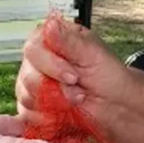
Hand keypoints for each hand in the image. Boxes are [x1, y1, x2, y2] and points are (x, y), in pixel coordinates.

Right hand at [15, 17, 133, 129]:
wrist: (117, 103)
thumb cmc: (108, 75)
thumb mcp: (93, 53)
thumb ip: (69, 41)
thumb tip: (50, 24)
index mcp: (49, 40)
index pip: (32, 50)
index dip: (51, 66)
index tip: (73, 76)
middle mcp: (36, 61)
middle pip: (27, 76)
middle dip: (56, 89)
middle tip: (79, 91)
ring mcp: (32, 84)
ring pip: (27, 97)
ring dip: (55, 104)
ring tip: (76, 99)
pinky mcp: (33, 105)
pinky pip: (28, 115)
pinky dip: (47, 118)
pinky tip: (64, 113)